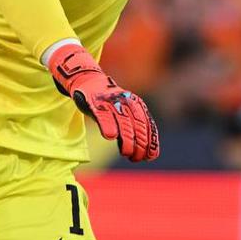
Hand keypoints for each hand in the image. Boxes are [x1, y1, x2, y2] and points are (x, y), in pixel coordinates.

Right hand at [46, 43, 159, 161]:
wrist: (90, 81)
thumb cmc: (110, 103)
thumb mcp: (125, 112)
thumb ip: (135, 128)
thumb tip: (147, 154)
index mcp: (137, 105)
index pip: (148, 126)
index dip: (150, 142)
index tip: (150, 156)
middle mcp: (127, 103)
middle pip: (137, 126)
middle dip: (140, 145)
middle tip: (136, 158)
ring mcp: (111, 102)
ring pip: (123, 122)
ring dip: (126, 140)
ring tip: (126, 153)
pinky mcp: (96, 103)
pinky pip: (103, 115)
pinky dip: (107, 125)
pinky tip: (110, 136)